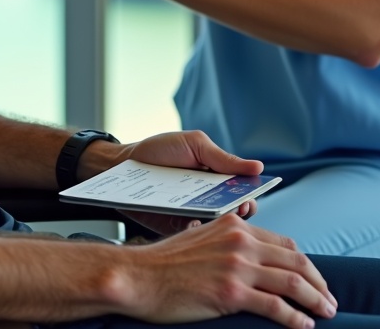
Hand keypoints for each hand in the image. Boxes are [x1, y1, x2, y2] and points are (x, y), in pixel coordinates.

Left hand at [85, 130, 264, 236]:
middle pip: (233, 213)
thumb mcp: (193, 145)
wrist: (122, 163)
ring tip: (219, 218)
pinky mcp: (174, 226)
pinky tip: (195, 224)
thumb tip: (258, 167)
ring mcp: (192, 214)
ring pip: (214, 228)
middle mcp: (208, 199)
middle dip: (239, 213)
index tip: (249, 198)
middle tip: (237, 210)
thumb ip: (223, 158)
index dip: (250, 196)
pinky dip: (195, 232)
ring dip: (219, 225)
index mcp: (217, 179)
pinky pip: (190, 234)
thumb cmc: (159, 150)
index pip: (243, 192)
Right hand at [121, 215, 335, 328]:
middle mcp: (240, 242)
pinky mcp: (232, 293)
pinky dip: (296, 318)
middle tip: (330, 300)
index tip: (315, 281)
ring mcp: (237, 267)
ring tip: (327, 313)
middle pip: (296, 262)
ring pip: (293, 284)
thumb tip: (244, 258)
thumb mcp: (200, 240)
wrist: (138, 277)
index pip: (285, 245)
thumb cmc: (163, 264)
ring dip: (316, 301)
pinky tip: (305, 326)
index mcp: (235, 226)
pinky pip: (276, 307)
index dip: (306, 265)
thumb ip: (225, 244)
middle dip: (319, 284)